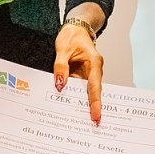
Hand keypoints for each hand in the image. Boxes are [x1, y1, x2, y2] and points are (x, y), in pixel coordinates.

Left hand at [53, 10, 104, 124]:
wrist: (75, 28)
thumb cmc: (72, 36)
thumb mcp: (63, 49)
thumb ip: (61, 67)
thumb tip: (59, 85)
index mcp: (94, 63)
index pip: (95, 86)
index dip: (95, 103)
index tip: (96, 116)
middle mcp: (94, 70)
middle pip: (93, 92)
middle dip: (91, 108)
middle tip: (91, 125)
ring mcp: (88, 74)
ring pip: (85, 92)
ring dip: (81, 104)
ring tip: (78, 121)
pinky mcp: (82, 76)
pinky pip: (78, 88)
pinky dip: (73, 96)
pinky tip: (67, 106)